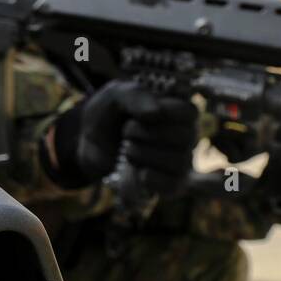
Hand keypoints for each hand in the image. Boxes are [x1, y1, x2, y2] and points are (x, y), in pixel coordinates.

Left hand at [44, 78, 197, 190]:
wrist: (89, 143)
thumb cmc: (109, 114)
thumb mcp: (116, 95)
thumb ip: (135, 96)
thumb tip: (156, 113)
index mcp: (178, 109)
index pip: (190, 112)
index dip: (166, 113)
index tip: (142, 115)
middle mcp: (186, 134)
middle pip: (185, 137)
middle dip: (147, 134)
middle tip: (126, 131)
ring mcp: (180, 160)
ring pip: (180, 161)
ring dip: (144, 155)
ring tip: (127, 149)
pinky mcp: (170, 183)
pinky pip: (173, 185)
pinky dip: (152, 179)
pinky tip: (138, 172)